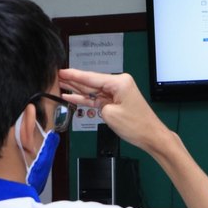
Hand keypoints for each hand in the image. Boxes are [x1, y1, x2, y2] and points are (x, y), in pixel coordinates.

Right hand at [58, 68, 172, 154]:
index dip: (74, 75)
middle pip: (91, 81)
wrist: (151, 136)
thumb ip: (97, 103)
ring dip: (77, 89)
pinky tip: (71, 96)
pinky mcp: (116, 101)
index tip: (61, 71)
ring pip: (93, 89)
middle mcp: (119, 84)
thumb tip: (91, 99)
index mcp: (119, 82)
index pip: (91, 78)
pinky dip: (86, 98)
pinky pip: (98, 98)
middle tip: (56, 77)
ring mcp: (117, 93)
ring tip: (60, 84)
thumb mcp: (110, 114)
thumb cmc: (136, 126)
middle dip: (73, 80)